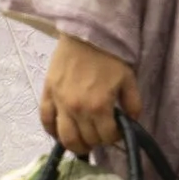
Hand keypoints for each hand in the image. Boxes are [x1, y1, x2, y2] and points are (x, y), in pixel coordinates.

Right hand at [39, 36, 139, 154]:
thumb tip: (131, 123)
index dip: (114, 137)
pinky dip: (52, 132)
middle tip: (100, 134)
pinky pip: (45, 121)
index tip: (116, 131)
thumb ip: (133, 104)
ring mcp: (60, 103)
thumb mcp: (128, 80)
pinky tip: (59, 134)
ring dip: (75, 145)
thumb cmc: (110, 56)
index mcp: (99, 106)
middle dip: (96, 141)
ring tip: (82, 143)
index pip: (106, 137)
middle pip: (86, 140)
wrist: (86, 34)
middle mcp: (77, 110)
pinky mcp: (47, 94)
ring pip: (64, 138)